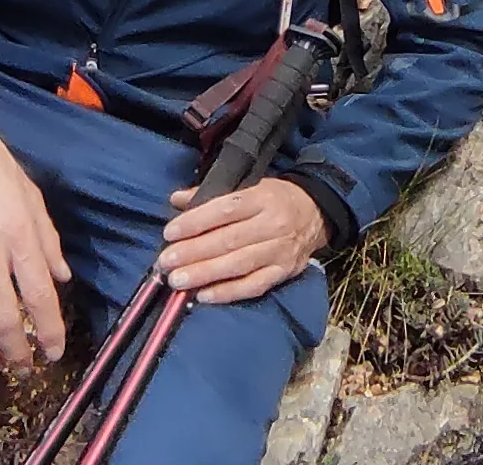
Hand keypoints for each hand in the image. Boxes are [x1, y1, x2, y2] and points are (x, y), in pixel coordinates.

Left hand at [159, 178, 328, 304]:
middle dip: (193, 253)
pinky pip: (253, 286)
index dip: (196, 222)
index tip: (170, 233)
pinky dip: (228, 292)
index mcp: (261, 198)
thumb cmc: (275, 199)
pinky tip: (204, 295)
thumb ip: (211, 195)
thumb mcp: (249, 186)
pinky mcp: (283, 272)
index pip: (225, 210)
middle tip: (166, 262)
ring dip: (205, 274)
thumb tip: (176, 200)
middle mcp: (272, 224)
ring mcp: (279, 251)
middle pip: (228, 240)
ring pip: (238, 265)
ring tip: (178, 281)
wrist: (316, 213)